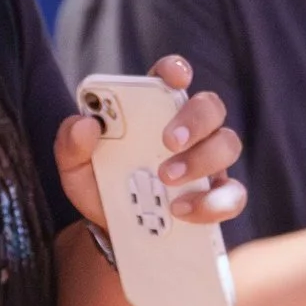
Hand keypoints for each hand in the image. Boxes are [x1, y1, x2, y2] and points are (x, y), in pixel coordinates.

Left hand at [54, 54, 245, 235]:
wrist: (113, 233)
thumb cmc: (100, 188)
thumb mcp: (76, 168)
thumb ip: (72, 144)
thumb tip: (84, 124)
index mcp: (154, 111)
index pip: (171, 78)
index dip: (176, 71)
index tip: (173, 78)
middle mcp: (189, 130)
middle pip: (210, 106)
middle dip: (194, 120)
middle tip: (169, 142)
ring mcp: (208, 162)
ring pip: (227, 144)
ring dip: (201, 160)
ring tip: (166, 180)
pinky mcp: (218, 195)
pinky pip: (233, 194)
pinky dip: (212, 202)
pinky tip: (182, 211)